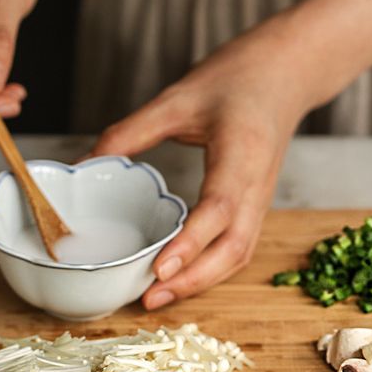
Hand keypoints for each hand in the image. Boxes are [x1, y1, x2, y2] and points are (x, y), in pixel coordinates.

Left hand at [89, 18, 310, 307]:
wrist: (286, 73)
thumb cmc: (237, 78)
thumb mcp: (178, 98)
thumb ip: (131, 131)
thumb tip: (85, 164)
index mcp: (241, 154)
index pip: (219, 209)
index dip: (190, 243)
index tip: (158, 269)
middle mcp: (257, 185)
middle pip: (234, 248)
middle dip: (194, 280)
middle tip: (150, 298)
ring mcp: (262, 198)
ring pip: (240, 254)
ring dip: (203, 281)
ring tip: (161, 295)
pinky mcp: (257, 204)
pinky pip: (240, 245)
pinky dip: (213, 268)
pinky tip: (183, 274)